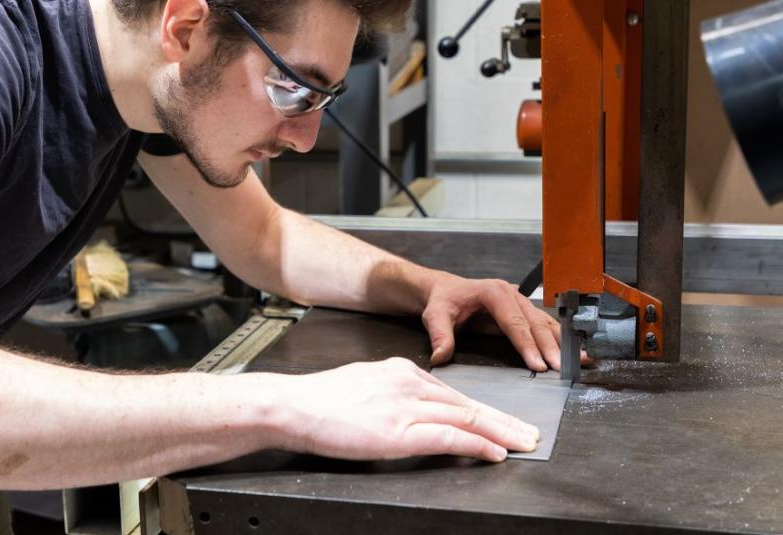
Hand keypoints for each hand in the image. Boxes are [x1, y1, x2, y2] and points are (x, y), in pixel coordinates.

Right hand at [280, 358, 540, 461]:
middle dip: (503, 419)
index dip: (482, 409)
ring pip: (466, 418)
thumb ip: (390, 393)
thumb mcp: (363, 384)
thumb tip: (407, 409)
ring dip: (500, 432)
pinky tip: (495, 452)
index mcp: (400, 370)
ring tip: (523, 443)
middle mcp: (409, 382)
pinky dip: (477, 445)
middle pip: (467, 403)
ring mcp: (406, 406)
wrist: (294, 404)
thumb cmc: (319, 400)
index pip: (452, 392)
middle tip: (530, 432)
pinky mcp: (400, 430)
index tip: (502, 419)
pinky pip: (449, 437)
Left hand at [420, 271, 564, 370]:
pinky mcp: (524, 311)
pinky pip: (544, 325)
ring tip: (579, 360)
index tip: (538, 364)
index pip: (514, 322)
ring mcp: (520, 302)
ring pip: (545, 323)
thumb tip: (440, 356)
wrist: (445, 290)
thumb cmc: (443, 301)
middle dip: (550, 346)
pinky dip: (559, 339)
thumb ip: (440, 335)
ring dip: (561, 342)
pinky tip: (573, 352)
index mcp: (493, 292)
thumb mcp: (435, 315)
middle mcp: (511, 294)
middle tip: (561, 367)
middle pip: (534, 323)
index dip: (527, 344)